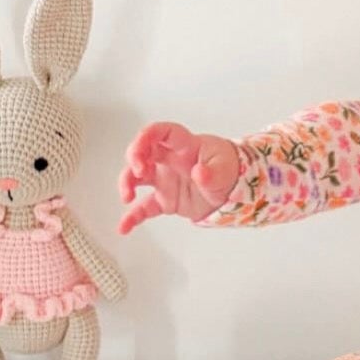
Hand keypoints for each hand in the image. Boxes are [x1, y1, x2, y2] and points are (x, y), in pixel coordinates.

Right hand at [118, 124, 239, 234]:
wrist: (234, 191)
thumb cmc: (228, 169)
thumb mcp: (225, 169)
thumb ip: (211, 173)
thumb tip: (200, 173)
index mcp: (185, 147)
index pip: (162, 133)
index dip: (147, 136)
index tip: (140, 147)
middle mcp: (170, 161)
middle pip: (143, 152)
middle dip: (134, 158)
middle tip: (138, 171)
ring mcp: (166, 180)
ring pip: (137, 177)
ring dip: (127, 183)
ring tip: (127, 196)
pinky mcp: (166, 200)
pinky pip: (145, 207)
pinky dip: (133, 217)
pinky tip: (124, 226)